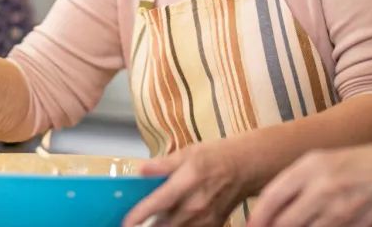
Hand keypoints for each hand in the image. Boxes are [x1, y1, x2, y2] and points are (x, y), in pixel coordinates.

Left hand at [122, 139, 244, 226]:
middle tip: (133, 224)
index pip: (159, 203)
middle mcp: (197, 204)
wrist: (246, 168)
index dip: (140, 215)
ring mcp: (206, 219)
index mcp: (188, 181)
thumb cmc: (215, 157)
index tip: (125, 222)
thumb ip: (163, 164)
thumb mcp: (188, 152)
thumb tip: (141, 170)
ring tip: (149, 224)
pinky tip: (169, 222)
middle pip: (164, 225)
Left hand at [248, 144, 371, 226]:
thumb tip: (271, 204)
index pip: (273, 195)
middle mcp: (322, 187)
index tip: (250, 225)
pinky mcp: (354, 226)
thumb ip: (296, 181)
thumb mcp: (323, 161)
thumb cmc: (358, 165)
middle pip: (285, 221)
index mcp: (311, 166)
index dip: (258, 215)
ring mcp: (340, 210)